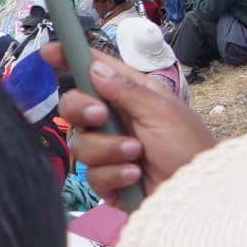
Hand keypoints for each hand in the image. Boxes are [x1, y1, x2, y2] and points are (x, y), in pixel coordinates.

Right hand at [61, 60, 215, 197]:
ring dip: (108, 149)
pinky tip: (135, 176)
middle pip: (74, 106)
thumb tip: (94, 67)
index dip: (70, 58)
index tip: (49, 51)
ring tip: (136, 155)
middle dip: (81, 109)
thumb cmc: (189, 148)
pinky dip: (114, 174)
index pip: (95, 71)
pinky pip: (92, 174)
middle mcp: (115, 120)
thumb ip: (126, 89)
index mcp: (130, 95)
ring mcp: (109, 150)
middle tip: (100, 116)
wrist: (197, 195)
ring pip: (80, 143)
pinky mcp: (108, 179)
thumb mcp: (163, 111)